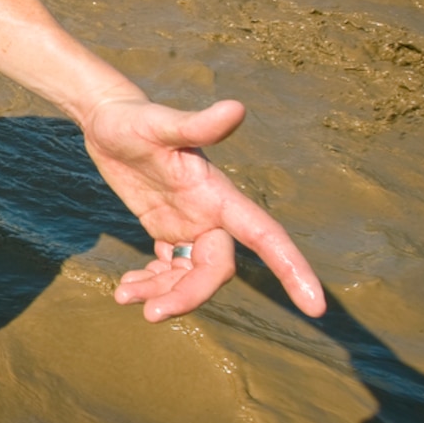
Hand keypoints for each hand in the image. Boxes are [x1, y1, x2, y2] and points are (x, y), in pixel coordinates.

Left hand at [90, 98, 324, 321]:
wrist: (108, 120)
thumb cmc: (134, 119)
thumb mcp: (159, 123)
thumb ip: (197, 123)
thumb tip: (237, 107)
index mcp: (218, 195)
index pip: (266, 236)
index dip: (292, 270)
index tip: (316, 308)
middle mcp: (210, 214)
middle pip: (216, 270)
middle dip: (189, 296)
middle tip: (149, 315)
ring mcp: (189, 223)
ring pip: (191, 276)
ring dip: (164, 294)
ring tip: (124, 296)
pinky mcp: (167, 227)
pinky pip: (170, 269)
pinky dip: (153, 284)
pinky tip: (126, 289)